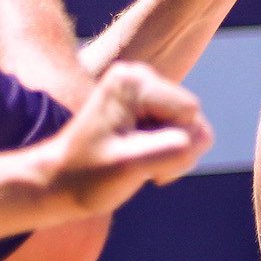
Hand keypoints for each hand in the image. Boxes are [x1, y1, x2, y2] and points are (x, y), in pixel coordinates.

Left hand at [44, 62, 213, 215]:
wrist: (59, 184)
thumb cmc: (87, 177)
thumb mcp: (129, 166)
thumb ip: (173, 149)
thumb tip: (201, 137)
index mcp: (133, 82)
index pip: (190, 112)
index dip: (175, 144)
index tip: (138, 161)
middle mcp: (139, 76)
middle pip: (194, 117)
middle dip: (176, 148)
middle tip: (138, 166)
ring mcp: (142, 90)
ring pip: (192, 127)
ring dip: (173, 153)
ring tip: (138, 163)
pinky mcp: (145, 106)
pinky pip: (182, 130)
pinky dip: (168, 152)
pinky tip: (140, 159)